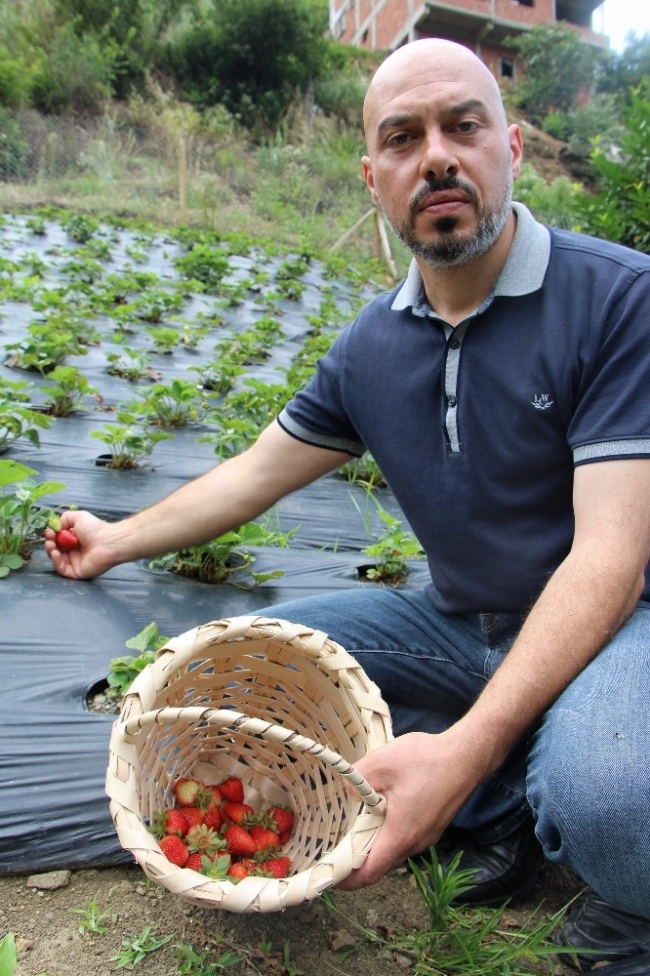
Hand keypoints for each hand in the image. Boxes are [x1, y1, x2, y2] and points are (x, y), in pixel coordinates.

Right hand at [44, 510, 116, 579]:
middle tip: (49, 538)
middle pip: (55, 550)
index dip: (51, 536)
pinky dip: (56, 562)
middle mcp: (74, 551)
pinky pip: (62, 569)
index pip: (58, 540)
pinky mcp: (76, 572)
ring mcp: (75, 562)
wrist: (108, 542)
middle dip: (49, 543)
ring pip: (57, 560)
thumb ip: (65, 519)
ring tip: (51, 544)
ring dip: (50, 552)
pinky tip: (55, 553)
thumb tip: (55, 526)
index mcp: (74, 539)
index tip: (49, 531)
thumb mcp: (78, 517)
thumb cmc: (95, 529)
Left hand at [336, 730, 485, 890]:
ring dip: (373, 846)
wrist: (467, 755)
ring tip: (353, 828)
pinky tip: (379, 812)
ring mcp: (427, 836)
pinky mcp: (433, 826)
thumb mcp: (382, 762)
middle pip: (380, 865)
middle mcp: (416, 843)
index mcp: (401, 835)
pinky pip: (405, 839)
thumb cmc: (427, 759)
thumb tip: (346, 792)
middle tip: (333, 847)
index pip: (369, 873)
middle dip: (355, 862)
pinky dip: (388, 835)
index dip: (345, 879)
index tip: (326, 874)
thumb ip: (357, 780)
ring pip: (393, 851)